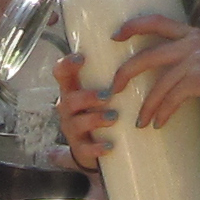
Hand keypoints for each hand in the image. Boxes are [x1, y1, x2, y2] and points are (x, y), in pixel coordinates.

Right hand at [53, 54, 110, 169]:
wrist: (91, 147)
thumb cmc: (97, 110)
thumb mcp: (99, 93)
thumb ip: (111, 76)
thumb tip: (139, 51)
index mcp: (71, 90)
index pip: (61, 73)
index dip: (67, 65)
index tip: (81, 58)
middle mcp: (67, 108)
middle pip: (69, 99)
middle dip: (87, 97)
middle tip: (108, 95)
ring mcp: (72, 129)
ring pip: (76, 123)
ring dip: (95, 119)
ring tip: (114, 117)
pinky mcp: (79, 149)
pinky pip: (85, 149)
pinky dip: (97, 147)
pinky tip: (110, 145)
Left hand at [97, 15, 199, 129]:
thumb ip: (187, 58)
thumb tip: (161, 71)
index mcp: (194, 33)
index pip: (156, 21)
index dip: (133, 26)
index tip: (115, 36)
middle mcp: (193, 41)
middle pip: (147, 55)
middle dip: (125, 73)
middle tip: (114, 88)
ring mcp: (196, 59)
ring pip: (158, 83)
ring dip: (147, 105)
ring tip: (141, 121)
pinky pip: (171, 98)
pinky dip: (163, 113)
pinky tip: (159, 124)